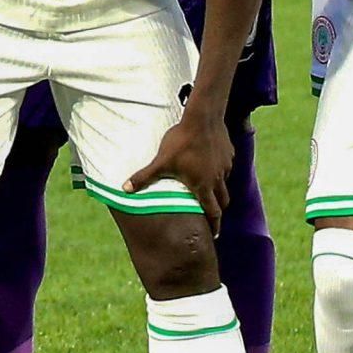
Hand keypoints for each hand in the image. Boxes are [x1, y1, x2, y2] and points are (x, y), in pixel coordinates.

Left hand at [124, 111, 234, 227]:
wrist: (203, 118)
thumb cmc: (181, 142)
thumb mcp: (160, 162)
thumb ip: (144, 177)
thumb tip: (124, 189)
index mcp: (203, 186)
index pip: (213, 213)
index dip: (214, 225)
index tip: (214, 235)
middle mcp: (218, 180)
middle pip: (223, 202)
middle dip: (218, 211)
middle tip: (213, 218)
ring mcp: (225, 167)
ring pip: (225, 185)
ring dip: (219, 191)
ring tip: (210, 192)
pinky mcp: (229, 154)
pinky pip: (226, 168)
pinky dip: (220, 172)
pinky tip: (210, 165)